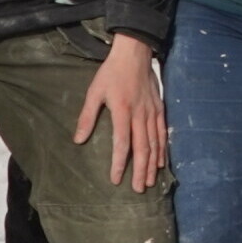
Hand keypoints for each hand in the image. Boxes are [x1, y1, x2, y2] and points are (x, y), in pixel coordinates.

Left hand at [75, 33, 168, 189]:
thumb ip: (87, 116)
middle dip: (140, 171)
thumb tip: (78, 140)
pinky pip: (162, 133)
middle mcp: (140, 115)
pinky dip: (162, 149)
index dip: (119, 163)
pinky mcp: (159, 109)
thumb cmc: (111, 73)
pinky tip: (161, 162)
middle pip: (142, 148)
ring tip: (150, 181)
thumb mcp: (94, 92)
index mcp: (123, 111)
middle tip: (138, 189)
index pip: (122, 143)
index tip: (116, 179)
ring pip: (155, 143)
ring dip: (152, 165)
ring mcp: (152, 112)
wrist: (134, 53)